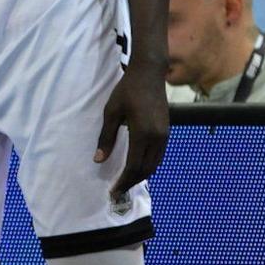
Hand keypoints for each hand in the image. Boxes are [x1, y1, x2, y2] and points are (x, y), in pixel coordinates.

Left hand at [95, 59, 169, 199]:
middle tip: (118, 191)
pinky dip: (148, 166)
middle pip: (146, 170)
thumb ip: (106, 137)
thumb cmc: (126, 91)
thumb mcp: (111, 112)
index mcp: (142, 133)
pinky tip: (137, 167)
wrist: (149, 74)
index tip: (113, 191)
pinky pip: (158, 156)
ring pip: (154, 165)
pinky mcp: (166, 132)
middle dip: (131, 182)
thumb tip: (98, 160)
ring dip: (141, 176)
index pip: (133, 166)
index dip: (123, 181)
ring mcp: (164, 136)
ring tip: (126, 182)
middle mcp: (157, 138)